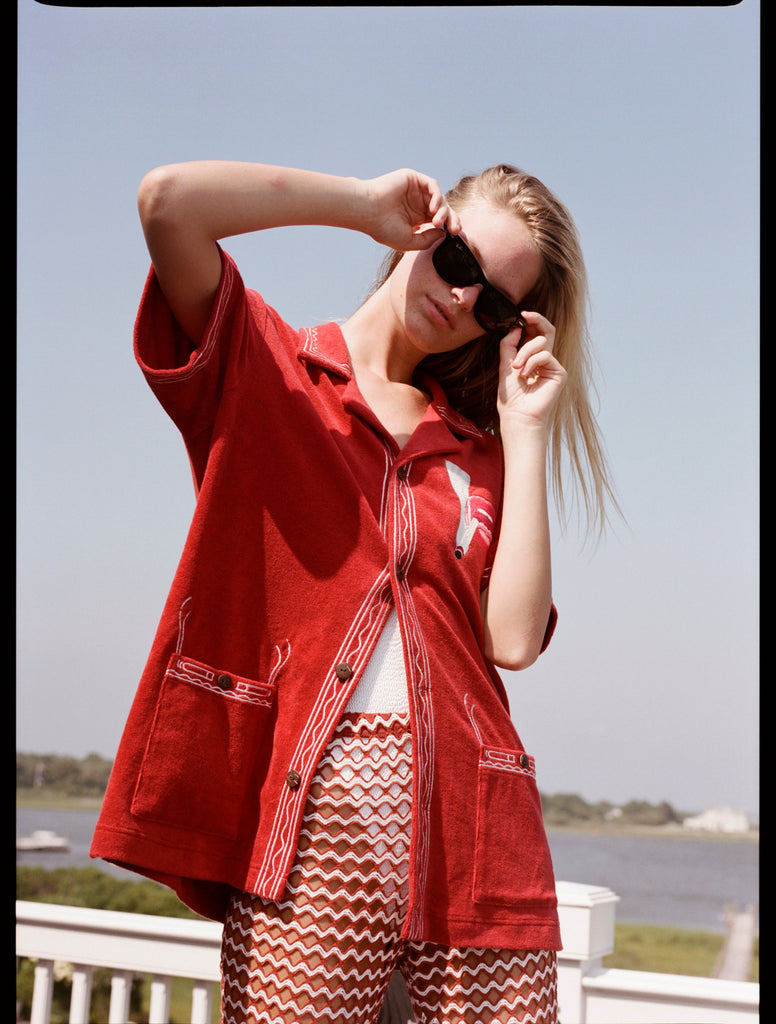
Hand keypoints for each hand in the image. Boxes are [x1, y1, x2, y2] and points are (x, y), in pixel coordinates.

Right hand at [362, 168, 460, 251]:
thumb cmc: (382, 228)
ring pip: (439, 198)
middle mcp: (417, 203)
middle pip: (442, 209)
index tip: (455, 235)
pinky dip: (437, 196)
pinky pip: (432, 185)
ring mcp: (415, 191)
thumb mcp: (409, 241)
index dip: (449, 226)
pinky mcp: (413, 179)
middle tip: (454, 229)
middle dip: (452, 219)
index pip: (438, 220)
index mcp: (416, 218)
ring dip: (443, 210)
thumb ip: (427, 239)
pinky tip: (432, 209)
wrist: (367, 212)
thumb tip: (444, 234)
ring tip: (437, 221)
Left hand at [496, 311, 566, 430]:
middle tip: (525, 315)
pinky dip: (532, 362)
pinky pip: (545, 355)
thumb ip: (509, 345)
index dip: (531, 321)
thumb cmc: (511, 395)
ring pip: (541, 342)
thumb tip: (517, 326)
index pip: (535, 333)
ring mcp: (553, 366)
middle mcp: (544, 360)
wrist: (517, 415)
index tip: (521, 314)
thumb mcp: (505, 364)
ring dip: (524, 352)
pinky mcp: (559, 372)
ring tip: (516, 368)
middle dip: (537, 319)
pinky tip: (526, 375)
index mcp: (532, 357)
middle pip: (547, 330)